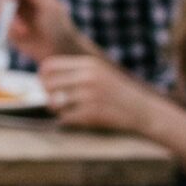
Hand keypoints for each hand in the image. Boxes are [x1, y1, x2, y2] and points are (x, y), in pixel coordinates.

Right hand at [0, 0, 85, 58]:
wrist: (60, 50)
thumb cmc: (58, 25)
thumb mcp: (47, 4)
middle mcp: (20, 0)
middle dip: (5, 6)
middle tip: (10, 13)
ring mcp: (13, 15)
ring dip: (9, 22)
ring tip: (24, 31)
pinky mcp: (9, 29)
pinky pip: (2, 27)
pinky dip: (10, 31)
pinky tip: (24, 35)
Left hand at [38, 54, 160, 133]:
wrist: (143, 110)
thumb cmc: (116, 93)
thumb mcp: (98, 72)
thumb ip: (75, 71)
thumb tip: (42, 75)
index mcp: (88, 64)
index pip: (48, 66)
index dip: (42, 77)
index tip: (48, 86)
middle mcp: (88, 77)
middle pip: (48, 84)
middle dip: (48, 95)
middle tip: (57, 102)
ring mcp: (90, 95)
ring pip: (54, 102)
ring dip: (57, 109)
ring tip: (68, 110)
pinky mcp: (92, 113)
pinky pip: (65, 118)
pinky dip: (67, 120)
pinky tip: (78, 118)